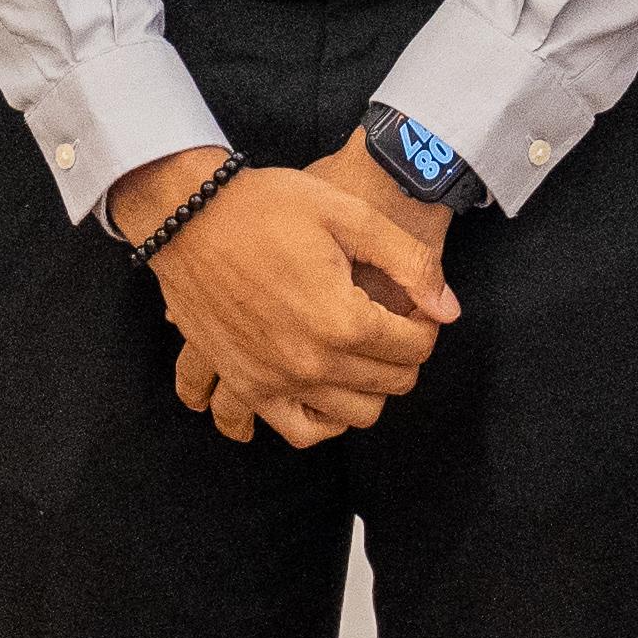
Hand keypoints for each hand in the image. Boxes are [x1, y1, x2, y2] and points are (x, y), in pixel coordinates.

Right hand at [112, 138, 457, 446]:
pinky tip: (326, 392)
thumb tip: (448, 312)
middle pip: (391, 383)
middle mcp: (312, 363)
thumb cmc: (269, 206)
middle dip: (404, 354)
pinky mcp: (245, 385)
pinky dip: (320, 421)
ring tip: (363, 354)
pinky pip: (296, 431)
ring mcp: (275, 381)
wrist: (189, 215)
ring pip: (353, 416)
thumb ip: (410, 262)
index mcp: (343, 320)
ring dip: (370, 389)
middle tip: (392, 324)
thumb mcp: (349, 215)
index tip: (413, 304)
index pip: (416, 346)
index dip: (425, 323)